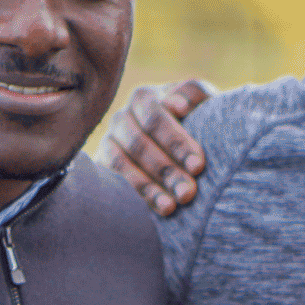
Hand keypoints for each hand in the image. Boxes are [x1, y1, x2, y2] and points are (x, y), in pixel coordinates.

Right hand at [103, 79, 214, 215]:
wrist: (181, 150)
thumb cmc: (196, 121)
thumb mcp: (201, 103)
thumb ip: (195, 95)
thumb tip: (177, 106)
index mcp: (144, 98)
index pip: (155, 118)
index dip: (176, 142)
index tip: (198, 166)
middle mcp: (122, 118)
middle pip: (139, 144)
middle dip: (166, 171)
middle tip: (188, 193)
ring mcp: (109, 143)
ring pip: (122, 164)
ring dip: (149, 187)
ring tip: (172, 207)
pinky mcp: (103, 167)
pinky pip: (115, 182)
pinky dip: (138, 196)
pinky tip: (158, 210)